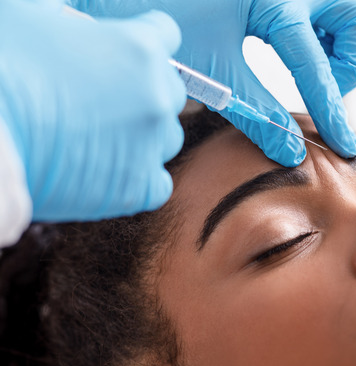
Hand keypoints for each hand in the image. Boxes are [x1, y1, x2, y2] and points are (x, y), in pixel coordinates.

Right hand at [0, 0, 185, 220]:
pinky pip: (156, 183)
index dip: (143, 41)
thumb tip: (67, 22)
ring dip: (141, 135)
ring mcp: (151, 144)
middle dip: (141, 92)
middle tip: (100, 99)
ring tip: (98, 136)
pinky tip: (107, 169)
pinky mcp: (138, 187)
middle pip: (168, 90)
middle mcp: (157, 96)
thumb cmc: (0, 70)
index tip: (124, 53)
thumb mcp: (30, 18)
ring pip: (165, 137)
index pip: (165, 35)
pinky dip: (136, 178)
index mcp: (139, 47)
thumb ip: (65, 18)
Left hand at [72, 0, 355, 166]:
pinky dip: (316, 28)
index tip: (343, 145)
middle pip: (355, 18)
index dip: (331, 111)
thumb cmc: (158, 15)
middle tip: (322, 85)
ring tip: (307, 67)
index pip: (316, 66)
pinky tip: (289, 46)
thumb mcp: (212, 69)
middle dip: (349, 59)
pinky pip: (318, 4)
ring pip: (343, 8)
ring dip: (336, 42)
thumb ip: (257, 112)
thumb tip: (292, 152)